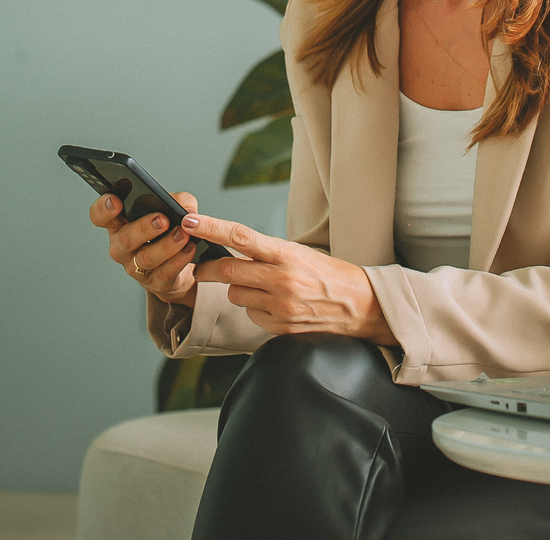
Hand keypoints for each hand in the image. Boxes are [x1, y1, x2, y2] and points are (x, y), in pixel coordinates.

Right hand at [89, 191, 199, 307]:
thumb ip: (179, 201)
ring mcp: (135, 267)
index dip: (103, 209)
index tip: (114, 201)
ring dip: (166, 245)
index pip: (100, 216)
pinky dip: (178, 260)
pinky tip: (189, 249)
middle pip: (125, 238)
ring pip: (145, 258)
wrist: (178, 262)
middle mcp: (122, 247)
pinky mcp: (154, 282)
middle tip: (162, 219)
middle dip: (144, 228)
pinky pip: (164, 272)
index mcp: (119, 224)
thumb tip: (187, 208)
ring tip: (182, 234)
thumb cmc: (167, 228)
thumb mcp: (171, 208)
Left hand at [184, 213, 395, 343]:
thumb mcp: (301, 254)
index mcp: (286, 253)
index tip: (189, 221)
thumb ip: (268, 253)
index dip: (211, 228)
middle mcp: (281, 279)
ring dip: (238, 289)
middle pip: (228, 270)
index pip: (240, 236)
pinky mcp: (280, 327)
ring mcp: (280, 306)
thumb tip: (232, 249)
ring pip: (236, 294)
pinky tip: (275, 305)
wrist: (360, 306)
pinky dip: (255, 308)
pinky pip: (251, 314)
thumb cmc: (329, 274)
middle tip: (201, 265)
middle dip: (209, 268)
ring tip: (261, 286)